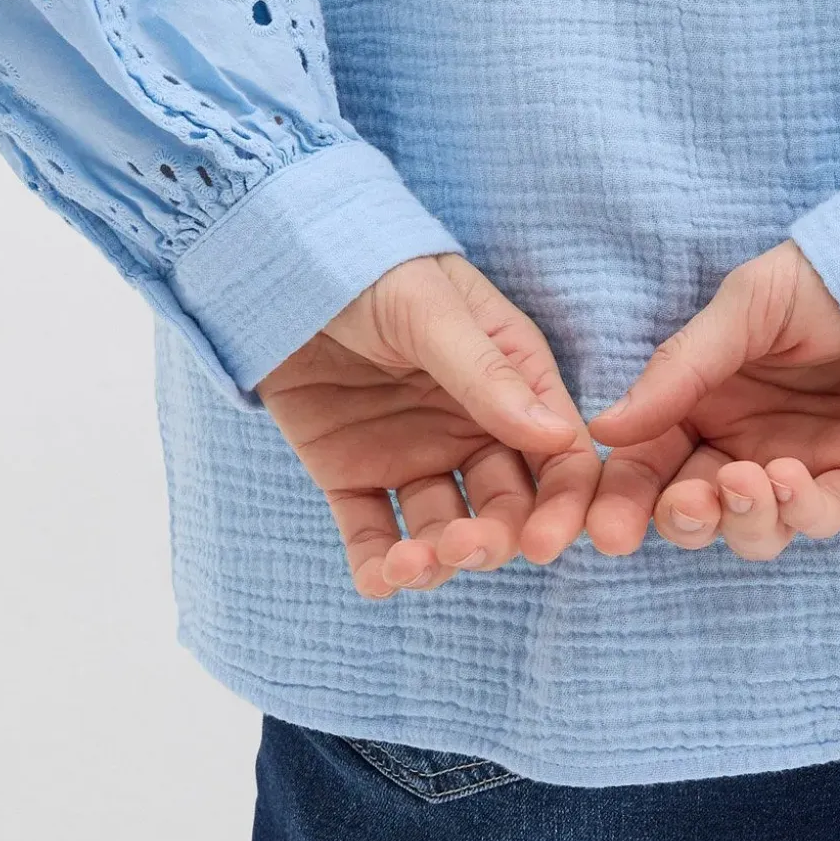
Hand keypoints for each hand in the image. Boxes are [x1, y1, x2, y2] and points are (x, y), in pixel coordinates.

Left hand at [257, 253, 599, 599]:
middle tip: (465, 546)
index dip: (562, 505)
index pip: (559, 456)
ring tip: (410, 562)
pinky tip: (379, 579)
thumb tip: (558, 438)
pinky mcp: (353, 473)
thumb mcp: (431, 309)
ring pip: (443, 528)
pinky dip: (378, 565)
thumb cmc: (370, 265)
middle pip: (507, 506)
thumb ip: (486, 374)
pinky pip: (373, 531)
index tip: (547, 543)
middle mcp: (472, 427)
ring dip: (437, 559)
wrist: (277, 261)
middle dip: (495, 538)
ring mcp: (414, 453)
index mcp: (512, 381)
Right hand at [586, 241, 839, 560]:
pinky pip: (821, 518)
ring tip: (743, 482)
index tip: (603, 527)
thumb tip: (605, 428)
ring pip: (754, 530)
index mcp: (705, 400)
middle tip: (684, 506)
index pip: (650, 462)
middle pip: (694, 508)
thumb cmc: (835, 274)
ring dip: (738, 520)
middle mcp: (746, 441)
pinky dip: (798, 512)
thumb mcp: (748, 305)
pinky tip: (788, 478)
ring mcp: (805, 466)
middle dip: (680, 519)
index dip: (623, 498)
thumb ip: (679, 368)